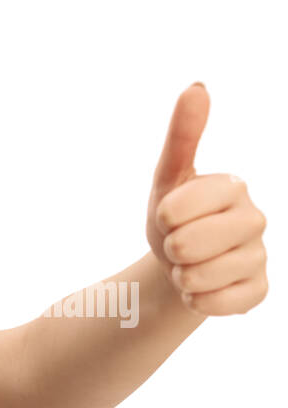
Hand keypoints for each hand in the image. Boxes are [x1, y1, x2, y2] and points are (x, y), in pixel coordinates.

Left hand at [146, 82, 267, 315]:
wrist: (181, 264)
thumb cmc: (175, 216)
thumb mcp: (168, 178)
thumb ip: (182, 136)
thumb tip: (196, 86)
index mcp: (232, 187)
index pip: (178, 208)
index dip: (164, 217)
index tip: (169, 215)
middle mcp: (254, 218)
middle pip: (189, 244)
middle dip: (170, 249)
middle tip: (177, 245)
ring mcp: (258, 255)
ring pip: (202, 276)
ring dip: (182, 277)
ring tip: (188, 266)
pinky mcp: (258, 289)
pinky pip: (223, 304)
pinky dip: (200, 302)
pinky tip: (200, 291)